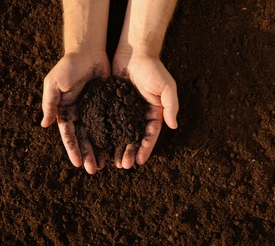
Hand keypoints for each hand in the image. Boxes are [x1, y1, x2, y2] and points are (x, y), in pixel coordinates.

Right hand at [41, 52, 109, 173]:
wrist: (88, 51)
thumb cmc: (68, 65)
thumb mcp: (54, 83)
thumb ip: (50, 103)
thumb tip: (44, 125)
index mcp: (65, 111)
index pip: (69, 135)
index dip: (73, 149)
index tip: (77, 164)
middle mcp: (79, 114)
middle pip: (84, 138)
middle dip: (87, 154)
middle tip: (93, 170)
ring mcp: (94, 111)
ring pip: (98, 134)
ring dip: (100, 149)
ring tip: (105, 165)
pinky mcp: (107, 105)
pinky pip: (111, 122)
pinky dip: (113, 135)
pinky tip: (118, 147)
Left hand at [112, 54, 178, 168]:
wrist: (134, 51)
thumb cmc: (152, 68)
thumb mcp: (166, 86)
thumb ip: (171, 105)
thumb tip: (174, 125)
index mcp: (154, 113)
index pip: (149, 135)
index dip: (145, 149)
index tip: (139, 162)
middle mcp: (139, 114)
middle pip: (134, 138)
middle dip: (129, 152)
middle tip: (123, 165)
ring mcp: (125, 110)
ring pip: (120, 133)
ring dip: (117, 147)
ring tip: (112, 161)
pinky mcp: (112, 103)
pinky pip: (108, 121)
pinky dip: (106, 133)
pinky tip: (100, 144)